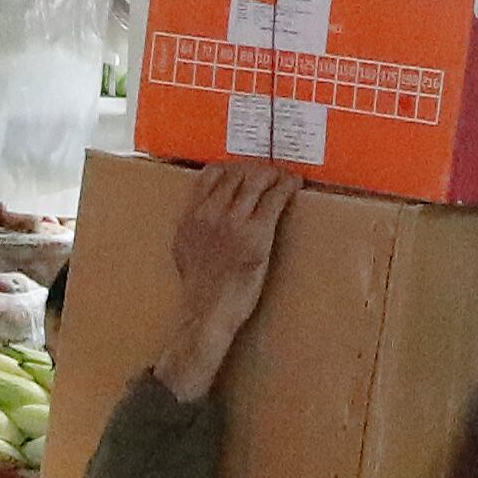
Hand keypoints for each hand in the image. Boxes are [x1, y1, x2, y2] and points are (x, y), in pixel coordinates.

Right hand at [155, 162, 298, 400]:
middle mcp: (209, 214)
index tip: (243, 170)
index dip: (231, 167)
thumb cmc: (199, 286)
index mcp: (189, 216)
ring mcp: (233, 222)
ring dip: (274, 173)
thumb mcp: (183, 249)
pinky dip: (288, 185)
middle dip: (256, 169)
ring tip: (284, 178)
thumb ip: (193, 225)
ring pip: (257, 178)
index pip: (210, 174)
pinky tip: (294, 185)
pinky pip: (275, 197)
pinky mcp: (257, 232)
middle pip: (236, 172)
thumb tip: (203, 212)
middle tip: (269, 173)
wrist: (208, 310)